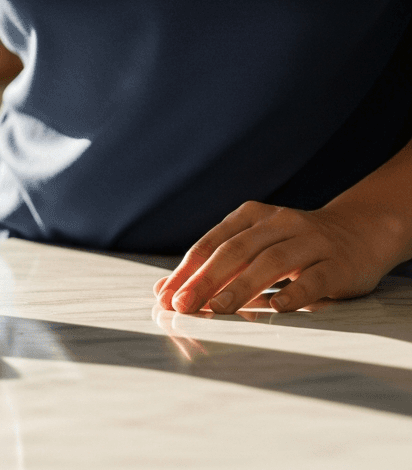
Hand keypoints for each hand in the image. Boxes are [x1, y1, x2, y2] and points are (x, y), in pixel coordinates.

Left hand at [152, 199, 403, 314]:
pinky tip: (279, 308)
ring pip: (272, 261)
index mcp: (253, 216)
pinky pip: (315, 279)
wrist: (360, 232)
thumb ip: (218, 266)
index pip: (213, 242)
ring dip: (242, 286)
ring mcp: (310, 241)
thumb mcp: (257, 246)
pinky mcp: (337, 265)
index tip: (166, 295)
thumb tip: (165, 290)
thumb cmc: (296, 245)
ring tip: (218, 309)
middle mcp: (279, 223)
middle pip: (237, 250)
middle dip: (206, 279)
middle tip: (183, 305)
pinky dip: (296, 293)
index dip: (188, 268)